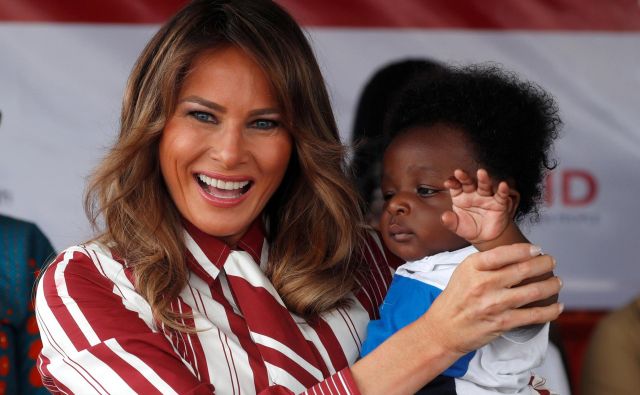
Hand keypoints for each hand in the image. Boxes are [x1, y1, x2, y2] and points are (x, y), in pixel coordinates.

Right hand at [419, 243, 562, 355]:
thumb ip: (486, 263)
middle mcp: (483, 283)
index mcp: (473, 267)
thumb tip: (517, 254)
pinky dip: (549, 311)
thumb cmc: (455, 299)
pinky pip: (533, 315)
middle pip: (523, 269)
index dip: (526, 249)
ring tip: (557, 282)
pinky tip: (556, 307)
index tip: (537, 249)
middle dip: (544, 264)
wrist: (443, 329)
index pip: (505, 252)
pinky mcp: (502, 323)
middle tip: (551, 262)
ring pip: (533, 291)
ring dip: (551, 285)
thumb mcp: (463, 273)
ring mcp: (494, 304)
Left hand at [441, 169, 512, 244]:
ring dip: (483, 179)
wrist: (486, 237)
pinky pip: (501, 195)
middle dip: (464, 177)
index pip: (455, 187)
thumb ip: (450, 221)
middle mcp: (473, 194)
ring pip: (484, 186)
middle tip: (459, 172)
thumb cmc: (469, 228)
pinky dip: (503, 190)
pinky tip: (503, 185)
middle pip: (468, 183)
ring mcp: (486, 197)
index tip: (447, 183)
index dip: (452, 183)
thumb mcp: (457, 226)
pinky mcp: (499, 203)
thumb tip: (444, 217)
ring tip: (481, 173)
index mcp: (460, 197)